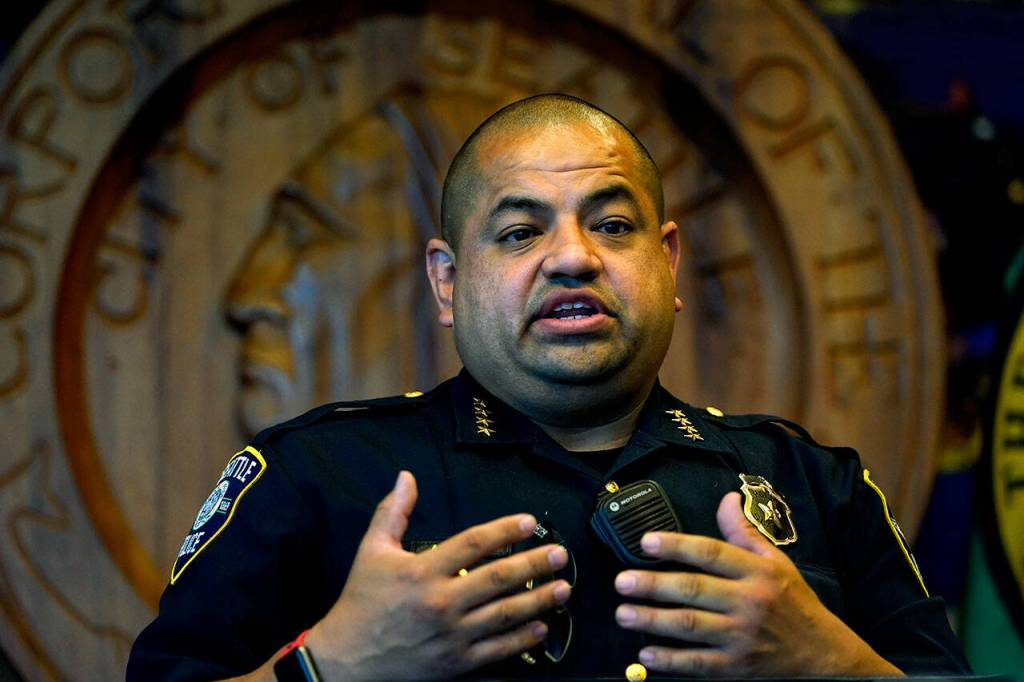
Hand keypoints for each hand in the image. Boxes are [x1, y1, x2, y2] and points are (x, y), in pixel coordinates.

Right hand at [304, 471, 571, 680]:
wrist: (346, 661)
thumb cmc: (360, 602)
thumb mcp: (371, 550)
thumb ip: (392, 511)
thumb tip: (406, 476)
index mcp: (422, 571)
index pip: (472, 544)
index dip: (504, 530)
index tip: (529, 522)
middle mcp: (440, 601)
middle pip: (498, 578)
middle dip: (534, 564)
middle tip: (560, 554)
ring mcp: (450, 635)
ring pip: (504, 614)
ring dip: (539, 600)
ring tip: (563, 588)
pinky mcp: (455, 663)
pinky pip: (497, 650)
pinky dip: (523, 639)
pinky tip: (542, 627)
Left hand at [613, 492, 902, 676]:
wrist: (826, 658)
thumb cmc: (795, 604)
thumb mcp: (777, 562)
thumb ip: (744, 533)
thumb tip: (725, 497)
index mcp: (758, 572)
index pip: (711, 552)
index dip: (676, 545)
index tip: (645, 541)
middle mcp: (750, 602)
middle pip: (694, 590)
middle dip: (654, 585)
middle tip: (622, 581)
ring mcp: (743, 637)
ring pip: (691, 626)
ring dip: (653, 620)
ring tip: (623, 613)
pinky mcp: (738, 667)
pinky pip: (699, 664)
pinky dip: (671, 661)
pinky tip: (645, 654)